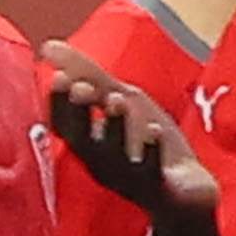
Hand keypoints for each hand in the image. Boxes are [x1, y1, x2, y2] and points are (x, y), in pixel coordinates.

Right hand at [47, 65, 216, 222]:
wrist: (187, 190)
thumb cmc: (146, 143)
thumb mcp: (120, 100)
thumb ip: (88, 75)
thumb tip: (48, 45)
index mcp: (88, 142)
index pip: (62, 124)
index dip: (59, 102)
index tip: (60, 76)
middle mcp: (101, 162)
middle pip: (82, 140)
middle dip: (80, 113)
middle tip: (82, 87)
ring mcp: (128, 177)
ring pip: (115, 156)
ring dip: (115, 127)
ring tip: (119, 99)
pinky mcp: (158, 189)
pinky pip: (152, 171)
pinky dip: (151, 151)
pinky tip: (154, 130)